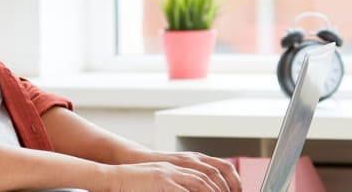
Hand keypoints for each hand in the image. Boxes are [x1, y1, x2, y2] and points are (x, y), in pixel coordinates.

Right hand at [117, 150, 240, 191]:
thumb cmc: (137, 181)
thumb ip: (180, 183)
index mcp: (182, 163)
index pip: (213, 168)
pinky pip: (184, 190)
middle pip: (210, 175)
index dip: (228, 180)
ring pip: (201, 182)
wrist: (116, 176)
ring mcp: (171, 172)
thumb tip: (196, 188)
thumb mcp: (164, 177)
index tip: (236, 191)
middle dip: (224, 189)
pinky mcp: (162, 181)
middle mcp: (179, 165)